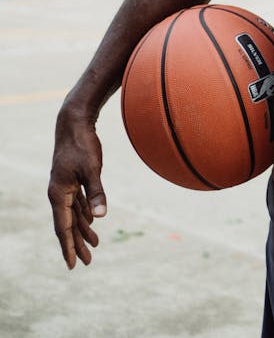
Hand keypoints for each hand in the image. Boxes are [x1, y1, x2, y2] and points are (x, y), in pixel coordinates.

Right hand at [48, 106, 107, 268]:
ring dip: (82, 230)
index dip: (69, 247)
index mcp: (59, 194)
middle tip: (86, 263)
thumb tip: (100, 217)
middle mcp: (59, 193)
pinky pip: (78, 203)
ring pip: (73, 214)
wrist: (75, 123)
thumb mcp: (92, 169)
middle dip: (77, 244)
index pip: (63, 227)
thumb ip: (96, 193)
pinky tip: (91, 221)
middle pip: (68, 224)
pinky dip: (84, 213)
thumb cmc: (82, 145)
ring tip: (94, 246)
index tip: (73, 264)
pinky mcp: (73, 179)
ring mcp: (65, 186)